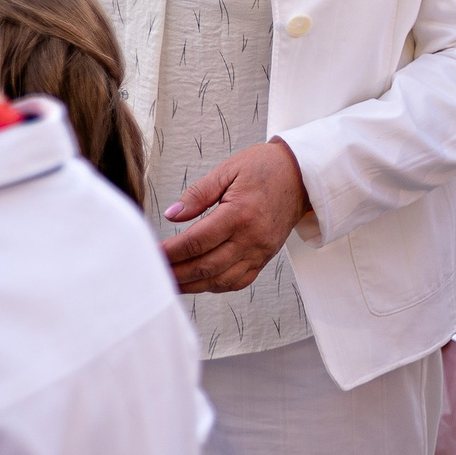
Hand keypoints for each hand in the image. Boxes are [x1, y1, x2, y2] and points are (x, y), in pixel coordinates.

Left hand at [162, 139, 310, 291]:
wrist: (303, 177)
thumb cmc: (266, 169)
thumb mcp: (228, 170)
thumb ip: (198, 194)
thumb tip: (172, 214)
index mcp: (240, 214)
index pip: (196, 242)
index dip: (170, 252)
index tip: (151, 253)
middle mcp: (252, 238)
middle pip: (205, 267)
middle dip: (175, 272)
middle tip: (153, 272)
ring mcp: (260, 251)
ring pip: (220, 280)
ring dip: (192, 285)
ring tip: (170, 282)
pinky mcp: (265, 257)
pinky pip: (237, 281)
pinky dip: (214, 286)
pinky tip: (197, 282)